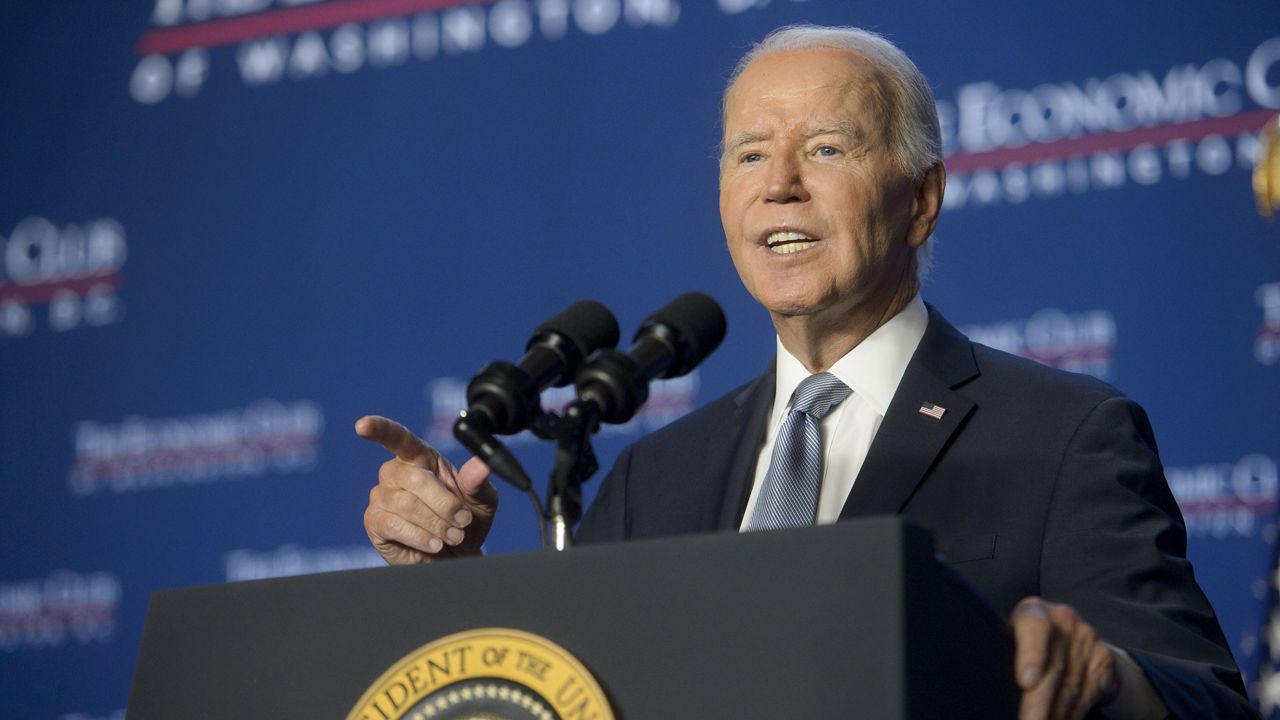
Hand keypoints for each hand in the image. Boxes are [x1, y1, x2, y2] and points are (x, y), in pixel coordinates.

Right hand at [356, 415, 497, 564]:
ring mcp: (381, 496)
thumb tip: (482, 464)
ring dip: (436, 523)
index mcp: (421, 457)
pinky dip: (419, 536)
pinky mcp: (375, 522)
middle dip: (444, 504)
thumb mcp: (482, 500)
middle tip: (462, 521)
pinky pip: (393, 524)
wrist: (458, 556)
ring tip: (452, 536)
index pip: (398, 438)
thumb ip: (478, 481)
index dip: (380, 429)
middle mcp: (396, 472)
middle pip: (415, 479)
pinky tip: (434, 544)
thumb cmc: (467, 521)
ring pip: (406, 504)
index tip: (363, 425)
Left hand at [1011, 597, 1119, 719]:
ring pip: (1071, 686)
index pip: (1033, 625)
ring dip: (1055, 714)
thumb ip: (1005, 651)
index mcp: (1033, 610)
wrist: (1071, 632)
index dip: (1031, 654)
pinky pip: (1087, 694)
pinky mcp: (1102, 659)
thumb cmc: (1027, 638)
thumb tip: (987, 685)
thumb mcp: (1010, 634)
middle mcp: (1063, 620)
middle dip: (1039, 703)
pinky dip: (1071, 714)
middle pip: (1053, 667)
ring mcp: (1086, 639)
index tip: (1025, 682)